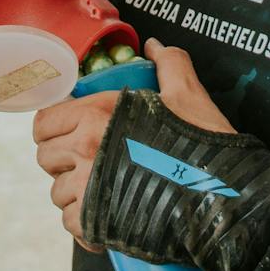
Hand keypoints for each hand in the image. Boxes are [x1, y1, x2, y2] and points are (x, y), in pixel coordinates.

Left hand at [31, 39, 234, 243]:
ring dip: (74, 194)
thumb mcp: (188, 95)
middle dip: (62, 161)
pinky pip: (70, 224)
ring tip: (99, 192)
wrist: (224, 195)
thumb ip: (170, 63)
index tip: (69, 135)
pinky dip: (84, 225)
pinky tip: (103, 219)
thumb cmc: (206, 144)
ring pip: (57, 193)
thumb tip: (154, 45)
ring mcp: (89, 186)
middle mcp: (87, 147)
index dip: (54, 128)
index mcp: (100, 112)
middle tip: (85, 164)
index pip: (45, 121)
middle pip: (45, 157)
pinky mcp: (97, 222)